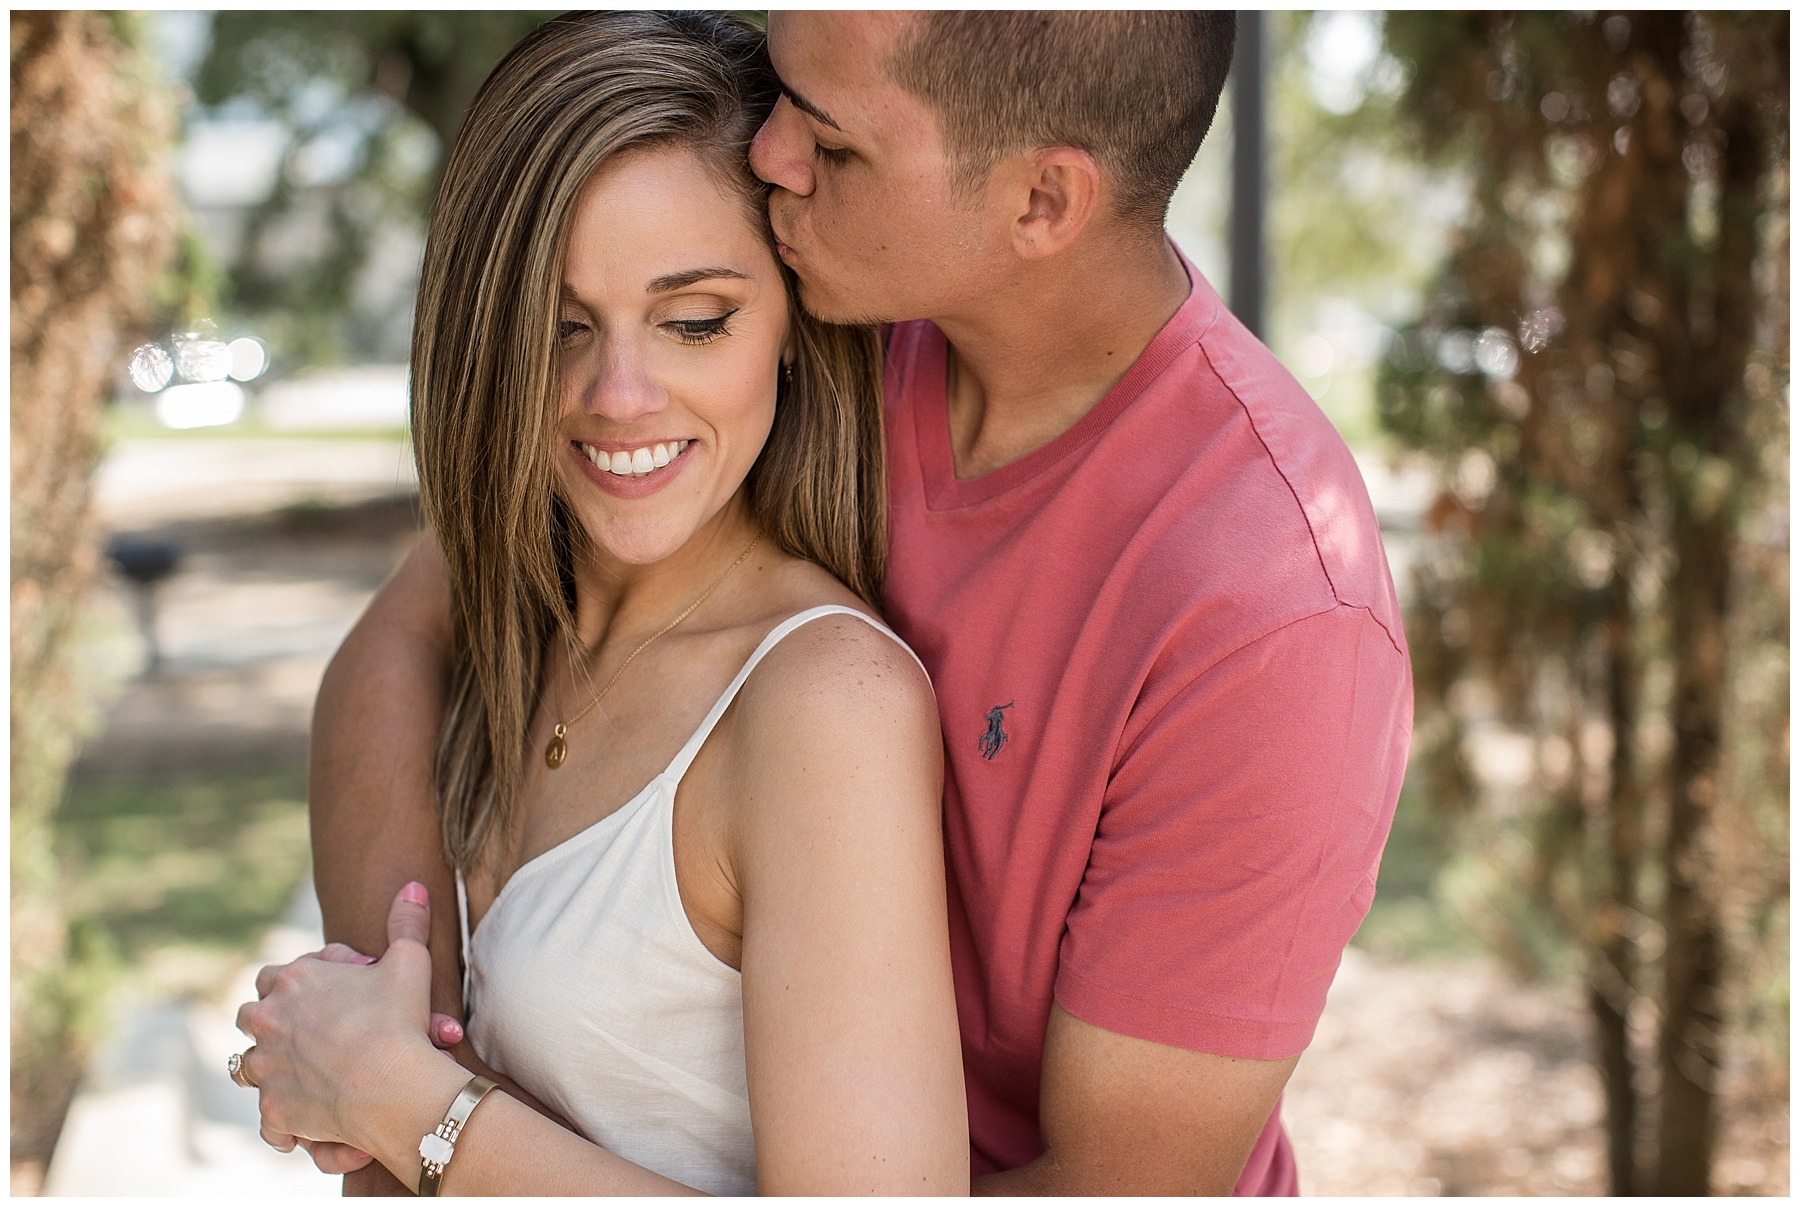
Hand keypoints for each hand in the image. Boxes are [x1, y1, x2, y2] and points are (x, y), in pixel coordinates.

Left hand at [237, 882, 440, 1153]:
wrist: (392, 1086)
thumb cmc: (399, 1020)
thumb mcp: (409, 962)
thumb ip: (406, 923)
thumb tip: (412, 888)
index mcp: (293, 981)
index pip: (275, 974)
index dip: (303, 981)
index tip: (337, 993)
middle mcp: (268, 1021)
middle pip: (250, 1015)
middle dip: (272, 1021)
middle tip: (307, 1031)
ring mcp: (266, 1068)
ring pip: (247, 1065)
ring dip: (270, 1067)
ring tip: (301, 1073)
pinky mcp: (273, 1110)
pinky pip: (267, 1119)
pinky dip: (283, 1122)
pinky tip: (302, 1127)